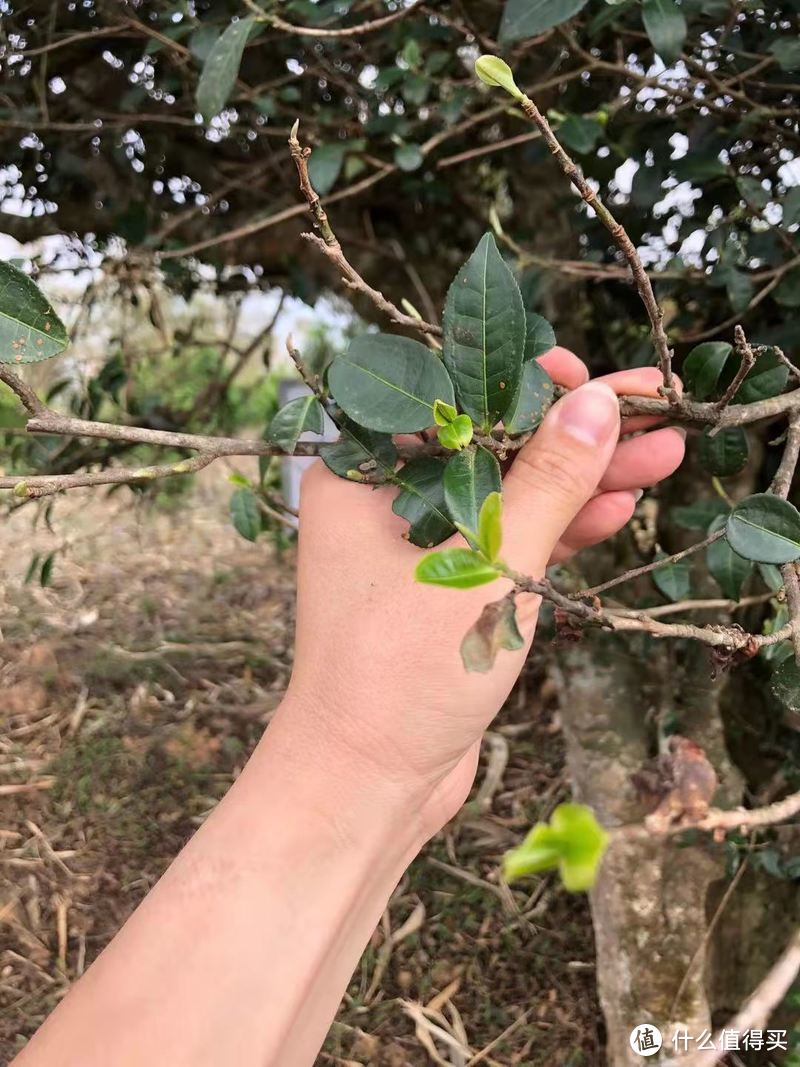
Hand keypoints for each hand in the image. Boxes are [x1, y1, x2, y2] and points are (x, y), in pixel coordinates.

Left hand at [281, 349, 684, 839]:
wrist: (368, 782)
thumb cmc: (403, 672)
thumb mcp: (488, 565)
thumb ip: (546, 482)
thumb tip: (596, 404)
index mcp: (361, 476)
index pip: (454, 403)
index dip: (529, 385)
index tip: (592, 378)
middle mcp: (383, 502)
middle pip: (492, 448)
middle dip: (573, 436)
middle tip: (652, 413)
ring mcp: (419, 547)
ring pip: (508, 496)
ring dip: (581, 481)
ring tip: (661, 454)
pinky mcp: (448, 589)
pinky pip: (508, 542)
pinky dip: (558, 529)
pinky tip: (617, 507)